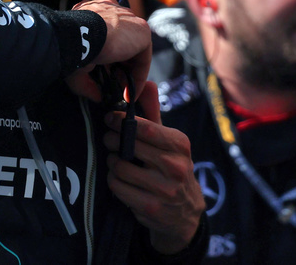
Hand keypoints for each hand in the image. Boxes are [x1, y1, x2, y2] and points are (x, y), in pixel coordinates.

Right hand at [66, 0, 150, 102]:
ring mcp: (130, 19)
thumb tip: (96, 96)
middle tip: (113, 84)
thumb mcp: (75, 61)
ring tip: (122, 91)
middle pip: (123, 40)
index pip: (108, 31)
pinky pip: (143, 58)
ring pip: (134, 50)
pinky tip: (129, 92)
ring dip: (129, 72)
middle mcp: (115, 11)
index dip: (108, 54)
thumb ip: (87, 80)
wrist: (80, 35)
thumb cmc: (70, 44)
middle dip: (119, 64)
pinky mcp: (143, 31)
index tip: (104, 72)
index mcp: (96, 11)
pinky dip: (138, 76)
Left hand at [104, 82, 203, 253]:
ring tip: (116, 161)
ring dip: (112, 162)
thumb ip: (154, 113)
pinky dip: (114, 181)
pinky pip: (118, 187)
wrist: (186, 213)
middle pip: (129, 146)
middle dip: (112, 140)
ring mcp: (164, 190)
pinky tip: (121, 180)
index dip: (121, 120)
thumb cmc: (172, 168)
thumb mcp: (169, 141)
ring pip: (120, 167)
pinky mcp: (151, 208)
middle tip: (109, 140)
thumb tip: (146, 82)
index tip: (109, 118)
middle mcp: (175, 167)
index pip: (146, 128)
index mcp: (180, 145)